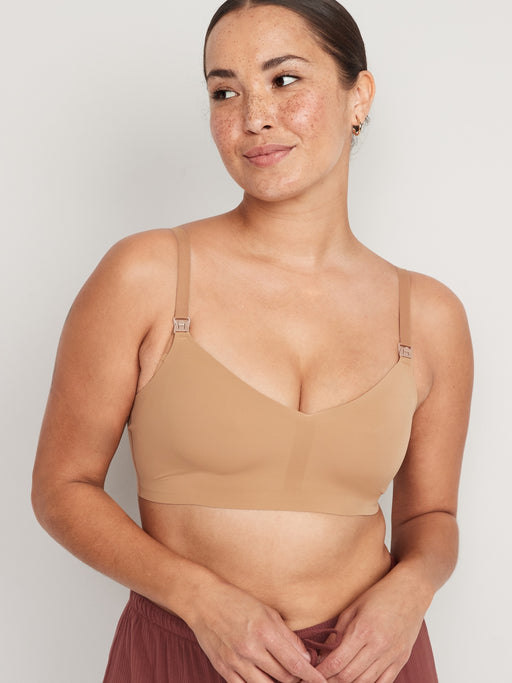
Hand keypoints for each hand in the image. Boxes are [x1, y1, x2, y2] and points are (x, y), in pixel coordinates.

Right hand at [187, 578, 327, 682]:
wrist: (203, 601)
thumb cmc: (237, 602)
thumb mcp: (267, 611)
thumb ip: (287, 636)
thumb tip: (305, 657)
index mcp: (265, 631)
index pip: (295, 663)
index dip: (312, 676)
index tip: (322, 682)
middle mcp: (251, 649)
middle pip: (283, 678)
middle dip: (297, 679)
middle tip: (301, 673)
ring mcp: (236, 662)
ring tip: (284, 677)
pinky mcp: (224, 669)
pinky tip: (263, 681)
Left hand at [314, 571, 426, 682]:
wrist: (411, 591)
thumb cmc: (379, 595)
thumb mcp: (353, 608)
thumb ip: (338, 632)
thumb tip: (323, 654)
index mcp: (363, 630)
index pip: (336, 661)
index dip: (321, 672)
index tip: (310, 673)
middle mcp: (378, 646)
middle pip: (348, 677)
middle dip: (330, 681)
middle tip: (319, 679)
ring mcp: (392, 656)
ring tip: (335, 681)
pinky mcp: (401, 661)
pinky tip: (357, 682)